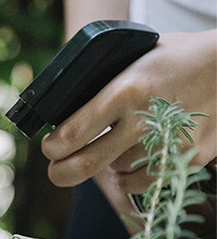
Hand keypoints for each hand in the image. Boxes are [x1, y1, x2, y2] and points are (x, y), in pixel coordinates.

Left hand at [42, 30, 216, 192]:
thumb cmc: (178, 57)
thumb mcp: (134, 56)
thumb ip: (104, 82)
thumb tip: (65, 107)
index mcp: (125, 91)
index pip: (73, 132)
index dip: (52, 147)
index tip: (48, 147)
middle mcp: (144, 120)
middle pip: (86, 164)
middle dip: (61, 172)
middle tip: (55, 170)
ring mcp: (168, 143)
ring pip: (116, 171)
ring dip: (105, 164)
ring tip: (111, 146)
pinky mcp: (189, 158)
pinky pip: (144, 182)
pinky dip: (131, 176)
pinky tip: (131, 161)